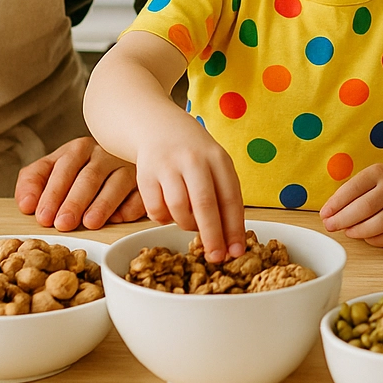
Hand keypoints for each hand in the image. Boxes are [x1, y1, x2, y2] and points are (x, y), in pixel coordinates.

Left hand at [16, 136, 145, 230]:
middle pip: (89, 177)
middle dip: (74, 202)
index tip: (42, 216)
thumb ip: (32, 182)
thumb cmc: (76, 170)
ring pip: (117, 183)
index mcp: (79, 149)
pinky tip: (119, 218)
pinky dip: (131, 206)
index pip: (63, 168)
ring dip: (103, 204)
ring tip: (89, 223)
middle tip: (63, 223)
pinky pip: (140, 193)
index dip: (52, 193)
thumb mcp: (50, 170)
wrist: (116, 155)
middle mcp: (104, 154)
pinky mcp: (144, 182)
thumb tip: (26, 205)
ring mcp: (127, 166)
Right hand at [134, 116, 245, 263]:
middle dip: (212, 236)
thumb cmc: (192, 152)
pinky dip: (163, 218)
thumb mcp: (214, 163)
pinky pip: (155, 209)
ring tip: (188, 222)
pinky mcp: (145, 173)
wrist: (155, 124)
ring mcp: (168, 165)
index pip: (231, 198)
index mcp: (218, 158)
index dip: (234, 228)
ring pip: (178, 209)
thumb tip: (229, 239)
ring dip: (185, 224)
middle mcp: (193, 160)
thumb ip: (222, 194)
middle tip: (216, 258)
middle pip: (205, 205)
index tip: (237, 251)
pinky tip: (168, 210)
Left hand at [320, 164, 382, 246]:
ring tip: (348, 232)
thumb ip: (347, 197)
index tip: (325, 214)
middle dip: (343, 219)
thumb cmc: (380, 194)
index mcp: (378, 173)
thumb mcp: (364, 186)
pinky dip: (373, 240)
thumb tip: (328, 215)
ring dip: (358, 231)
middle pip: (366, 207)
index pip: (354, 187)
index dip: (336, 203)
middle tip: (331, 226)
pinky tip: (365, 237)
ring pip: (379, 224)